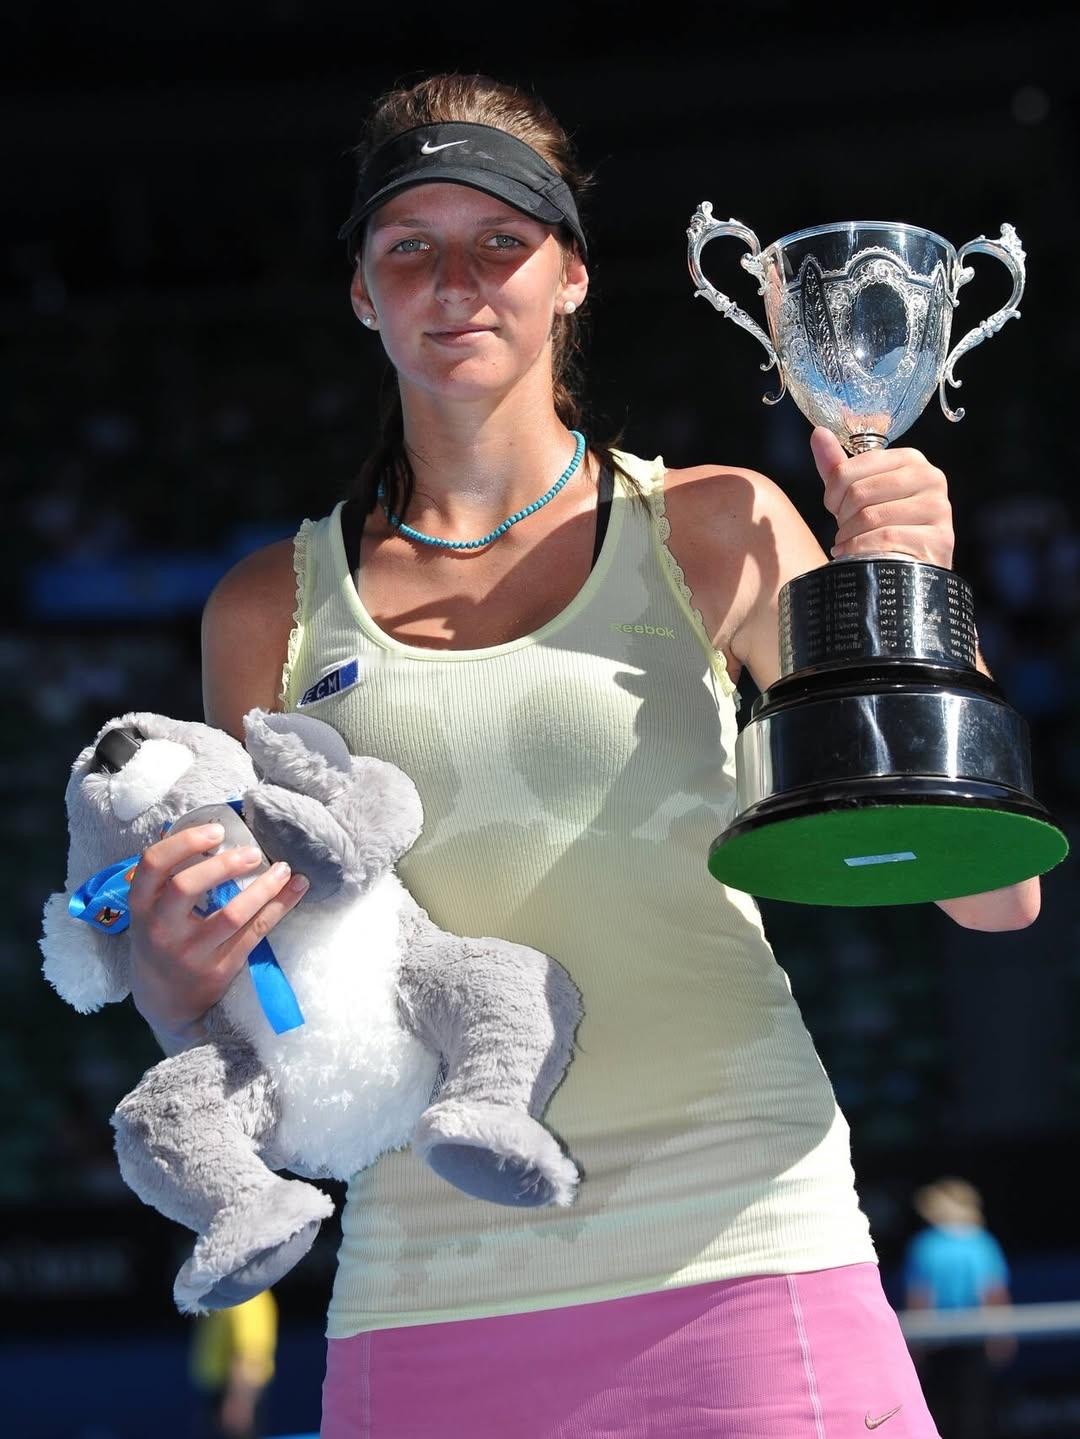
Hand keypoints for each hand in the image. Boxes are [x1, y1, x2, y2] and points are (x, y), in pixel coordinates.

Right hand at [127, 822, 308, 1041]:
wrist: (165, 1004)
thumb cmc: (160, 944)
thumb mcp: (149, 914)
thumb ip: (167, 879)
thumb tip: (201, 830)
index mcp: (142, 908)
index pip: (152, 865)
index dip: (183, 842)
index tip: (216, 831)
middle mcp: (161, 929)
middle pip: (186, 887)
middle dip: (222, 865)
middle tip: (253, 852)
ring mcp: (190, 953)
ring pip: (231, 915)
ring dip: (263, 888)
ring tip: (284, 869)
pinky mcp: (219, 969)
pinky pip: (254, 933)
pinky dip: (279, 908)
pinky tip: (296, 890)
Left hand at [811, 427, 953, 567]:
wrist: (909, 570)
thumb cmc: (883, 528)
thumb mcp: (858, 495)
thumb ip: (838, 466)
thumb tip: (818, 433)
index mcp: (910, 460)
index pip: (849, 469)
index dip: (832, 494)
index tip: (834, 509)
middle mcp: (930, 478)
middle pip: (859, 493)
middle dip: (843, 519)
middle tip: (846, 532)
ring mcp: (938, 508)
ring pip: (870, 518)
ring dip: (850, 537)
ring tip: (852, 544)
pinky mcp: (939, 539)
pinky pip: (884, 540)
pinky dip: (862, 551)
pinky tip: (858, 558)